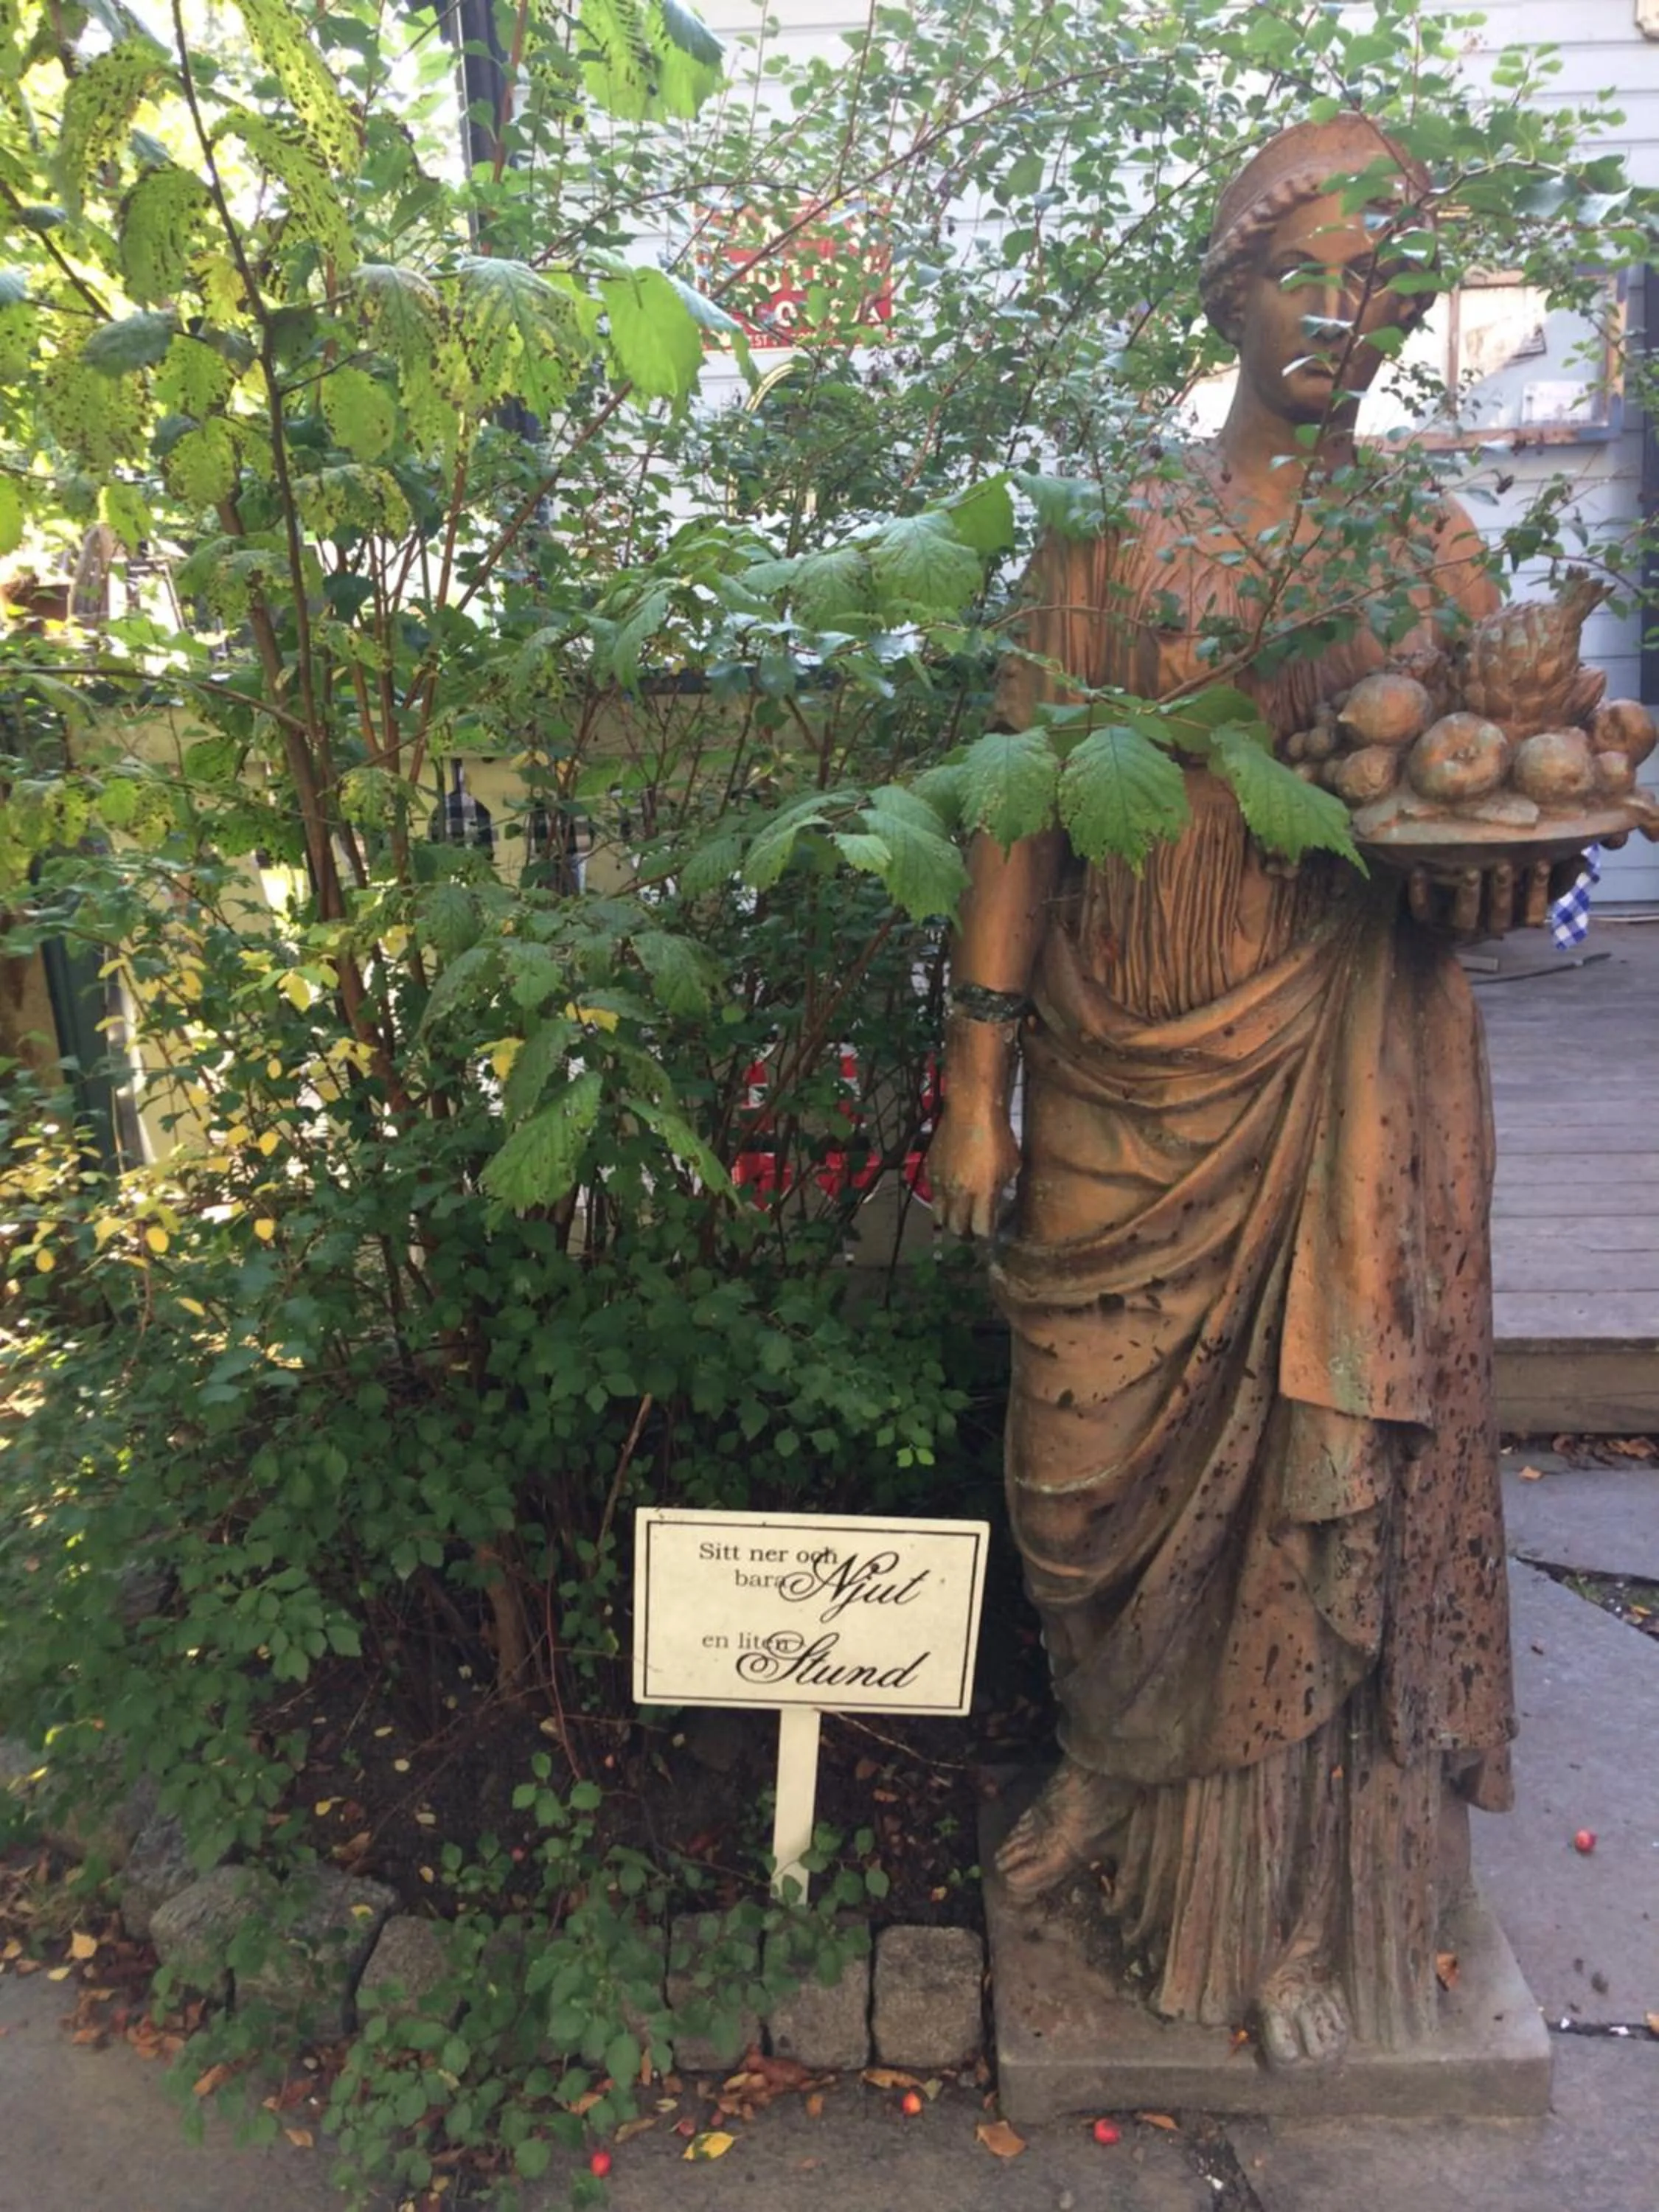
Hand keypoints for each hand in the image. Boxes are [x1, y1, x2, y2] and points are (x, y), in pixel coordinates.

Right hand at [928, 1097, 1020, 1238]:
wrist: (970, 1110)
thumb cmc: (997, 1135)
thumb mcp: (1011, 1165)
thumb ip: (1002, 1188)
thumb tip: (997, 1202)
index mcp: (982, 1192)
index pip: (980, 1230)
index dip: (985, 1238)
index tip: (989, 1237)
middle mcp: (959, 1192)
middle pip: (957, 1228)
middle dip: (966, 1235)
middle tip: (973, 1233)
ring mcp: (941, 1182)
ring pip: (940, 1216)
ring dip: (950, 1221)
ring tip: (959, 1219)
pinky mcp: (930, 1171)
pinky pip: (933, 1195)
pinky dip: (941, 1201)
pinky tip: (950, 1196)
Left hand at [1404, 855, 1583, 940]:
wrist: (1439, 890)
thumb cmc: (1494, 872)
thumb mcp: (1527, 868)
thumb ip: (1561, 861)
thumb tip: (1593, 852)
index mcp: (1515, 914)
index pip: (1535, 911)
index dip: (1541, 890)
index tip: (1541, 861)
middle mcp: (1488, 924)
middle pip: (1501, 917)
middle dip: (1504, 892)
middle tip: (1505, 865)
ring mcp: (1456, 925)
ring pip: (1465, 920)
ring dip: (1469, 896)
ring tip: (1471, 872)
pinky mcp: (1427, 920)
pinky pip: (1422, 914)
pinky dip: (1419, 895)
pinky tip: (1417, 872)